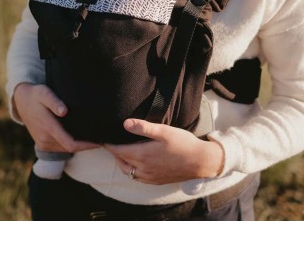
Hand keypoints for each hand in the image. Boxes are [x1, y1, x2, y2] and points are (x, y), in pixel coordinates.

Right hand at [14, 83, 99, 152]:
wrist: (21, 101)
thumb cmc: (36, 94)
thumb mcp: (44, 93)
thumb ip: (54, 101)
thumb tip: (63, 111)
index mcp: (48, 127)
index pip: (71, 143)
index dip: (86, 145)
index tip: (99, 141)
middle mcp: (45, 139)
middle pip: (70, 148)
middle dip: (86, 146)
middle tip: (101, 139)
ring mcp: (42, 143)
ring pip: (65, 150)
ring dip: (79, 146)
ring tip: (93, 137)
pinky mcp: (42, 144)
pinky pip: (60, 148)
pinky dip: (71, 145)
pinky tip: (80, 137)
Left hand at [105, 119, 223, 184]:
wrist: (201, 161)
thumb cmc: (183, 143)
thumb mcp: (164, 131)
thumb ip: (143, 127)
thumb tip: (125, 123)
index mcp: (142, 155)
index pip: (118, 150)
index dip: (109, 144)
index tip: (102, 138)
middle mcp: (143, 169)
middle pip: (121, 161)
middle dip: (114, 153)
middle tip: (111, 143)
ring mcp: (150, 177)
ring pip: (128, 171)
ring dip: (122, 162)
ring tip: (122, 152)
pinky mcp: (157, 181)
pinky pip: (138, 178)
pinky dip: (132, 171)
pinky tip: (137, 164)